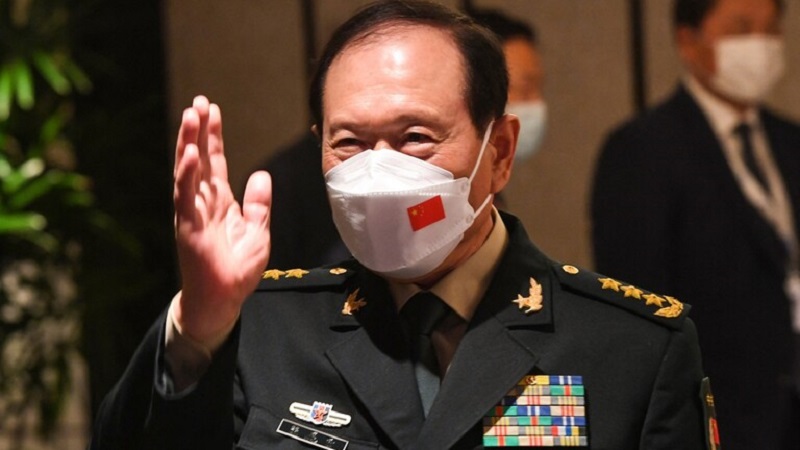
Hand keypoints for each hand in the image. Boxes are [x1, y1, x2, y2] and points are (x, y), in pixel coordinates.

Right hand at [172, 96, 271, 345]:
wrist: (224, 300)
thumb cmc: (238, 269)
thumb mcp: (258, 230)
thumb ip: (258, 203)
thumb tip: (260, 175)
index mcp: (219, 202)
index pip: (214, 162)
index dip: (213, 136)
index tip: (213, 110)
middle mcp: (202, 203)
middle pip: (199, 159)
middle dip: (198, 130)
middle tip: (199, 101)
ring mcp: (192, 213)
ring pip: (188, 171)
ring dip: (188, 142)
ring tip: (191, 115)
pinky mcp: (188, 226)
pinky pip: (186, 196)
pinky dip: (187, 174)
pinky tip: (190, 153)